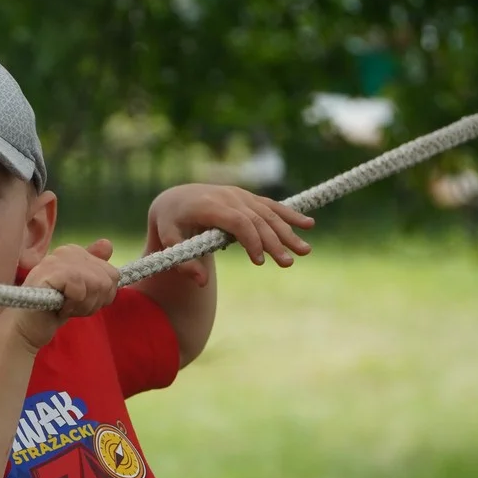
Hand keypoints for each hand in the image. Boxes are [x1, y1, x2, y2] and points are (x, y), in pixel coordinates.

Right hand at [3, 239, 120, 351]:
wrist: (25, 327)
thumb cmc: (53, 309)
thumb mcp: (83, 291)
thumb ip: (96, 270)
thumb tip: (108, 243)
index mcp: (75, 252)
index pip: (112, 274)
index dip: (102, 296)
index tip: (81, 301)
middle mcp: (66, 251)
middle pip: (107, 280)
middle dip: (94, 302)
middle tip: (72, 306)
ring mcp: (57, 260)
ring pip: (96, 284)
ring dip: (84, 305)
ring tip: (65, 307)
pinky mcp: (50, 272)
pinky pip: (80, 288)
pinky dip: (73, 305)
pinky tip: (60, 308)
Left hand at [148, 184, 314, 284]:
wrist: (176, 198)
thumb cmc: (171, 222)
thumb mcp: (168, 241)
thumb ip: (183, 262)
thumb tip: (201, 281)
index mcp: (209, 205)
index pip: (237, 221)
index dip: (251, 240)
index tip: (259, 262)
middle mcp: (228, 197)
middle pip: (257, 219)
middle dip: (274, 242)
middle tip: (288, 263)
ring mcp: (240, 195)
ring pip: (268, 213)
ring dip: (288, 232)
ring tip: (305, 251)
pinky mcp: (248, 198)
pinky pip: (271, 206)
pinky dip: (290, 214)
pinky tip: (309, 224)